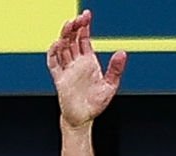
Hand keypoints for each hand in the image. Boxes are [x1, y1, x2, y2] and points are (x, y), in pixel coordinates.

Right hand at [47, 11, 126, 129]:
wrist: (82, 119)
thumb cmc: (95, 104)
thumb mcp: (110, 85)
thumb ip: (116, 69)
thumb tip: (122, 53)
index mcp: (88, 62)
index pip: (84, 39)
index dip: (84, 26)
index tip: (86, 16)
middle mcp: (76, 64)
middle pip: (72, 40)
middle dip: (74, 27)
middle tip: (77, 18)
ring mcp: (67, 70)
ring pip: (62, 48)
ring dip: (64, 36)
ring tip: (68, 26)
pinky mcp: (59, 80)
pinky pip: (53, 64)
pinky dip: (53, 53)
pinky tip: (57, 44)